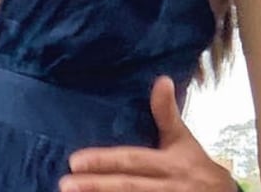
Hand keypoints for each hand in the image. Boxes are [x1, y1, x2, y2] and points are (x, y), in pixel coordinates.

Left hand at [59, 77, 237, 191]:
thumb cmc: (196, 164)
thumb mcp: (183, 139)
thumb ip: (167, 113)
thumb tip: (162, 80)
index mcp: (170, 163)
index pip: (132, 161)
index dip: (104, 161)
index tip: (75, 160)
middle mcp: (167, 186)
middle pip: (127, 186)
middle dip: (95, 185)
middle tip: (65, 182)